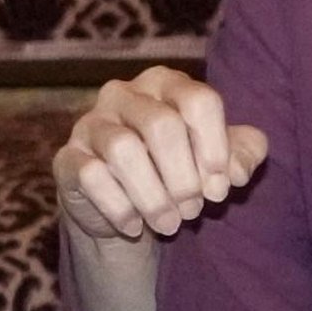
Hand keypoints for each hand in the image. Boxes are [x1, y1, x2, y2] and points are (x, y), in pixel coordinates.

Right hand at [53, 67, 271, 244]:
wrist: (125, 207)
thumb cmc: (178, 172)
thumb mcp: (219, 161)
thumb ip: (244, 154)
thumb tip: (235, 171)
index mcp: (165, 83)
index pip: (198, 101)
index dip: (215, 148)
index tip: (221, 187)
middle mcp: (123, 94)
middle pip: (162, 126)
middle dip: (184, 178)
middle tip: (193, 211)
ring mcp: (90, 124)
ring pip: (123, 150)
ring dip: (153, 197)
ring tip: (170, 225)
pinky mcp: (67, 158)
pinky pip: (91, 177)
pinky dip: (119, 208)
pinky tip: (134, 227)